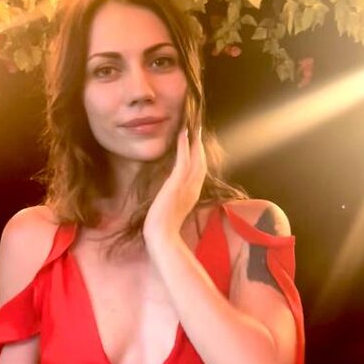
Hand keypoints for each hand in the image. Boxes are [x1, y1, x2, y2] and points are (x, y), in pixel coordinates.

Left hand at [144, 125, 206, 248]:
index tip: (197, 146)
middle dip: (200, 146)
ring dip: (194, 141)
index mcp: (192, 195)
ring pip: (196, 158)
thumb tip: (169, 198)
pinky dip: (184, 145)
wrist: (162, 236)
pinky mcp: (178, 182)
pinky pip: (184, 159)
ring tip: (193, 126)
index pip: (199, 172)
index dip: (199, 158)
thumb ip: (173, 202)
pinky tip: (183, 133)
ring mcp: (187, 185)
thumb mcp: (171, 212)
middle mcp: (193, 188)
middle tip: (198, 130)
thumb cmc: (163, 229)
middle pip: (201, 162)